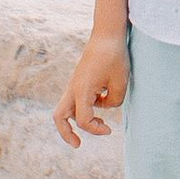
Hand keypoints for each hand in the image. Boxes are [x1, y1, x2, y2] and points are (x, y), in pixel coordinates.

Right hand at [54, 32, 126, 147]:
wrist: (107, 33)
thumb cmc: (114, 56)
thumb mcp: (120, 82)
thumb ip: (113, 102)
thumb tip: (105, 106)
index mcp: (82, 90)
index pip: (83, 120)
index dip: (95, 129)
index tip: (109, 130)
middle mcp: (73, 88)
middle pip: (59, 117)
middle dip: (66, 134)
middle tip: (78, 145)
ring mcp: (74, 84)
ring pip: (65, 109)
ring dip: (76, 121)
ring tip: (97, 124)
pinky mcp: (79, 80)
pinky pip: (75, 100)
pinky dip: (84, 108)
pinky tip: (102, 102)